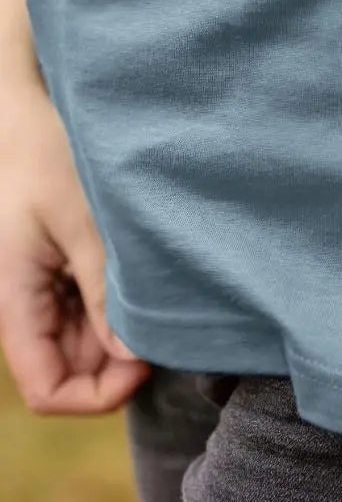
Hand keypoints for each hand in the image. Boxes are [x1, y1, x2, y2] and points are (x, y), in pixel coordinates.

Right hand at [0, 81, 150, 414]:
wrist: (18, 107)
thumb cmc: (43, 153)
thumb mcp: (82, 223)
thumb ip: (106, 293)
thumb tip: (136, 357)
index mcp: (12, 301)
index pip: (48, 391)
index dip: (99, 395)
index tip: (147, 360)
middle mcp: (20, 305)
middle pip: (73, 371)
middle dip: (120, 360)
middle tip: (166, 322)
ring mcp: (40, 291)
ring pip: (86, 344)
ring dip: (122, 332)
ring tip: (152, 290)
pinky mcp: (57, 272)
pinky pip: (89, 312)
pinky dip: (118, 306)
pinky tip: (140, 274)